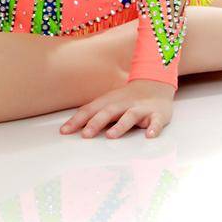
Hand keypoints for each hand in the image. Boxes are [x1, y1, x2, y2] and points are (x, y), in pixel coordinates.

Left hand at [60, 79, 175, 139]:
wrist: (155, 85)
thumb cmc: (126, 99)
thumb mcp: (108, 104)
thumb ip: (92, 115)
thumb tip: (69, 128)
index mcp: (109, 102)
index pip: (90, 110)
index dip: (77, 121)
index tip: (64, 132)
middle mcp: (123, 104)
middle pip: (108, 112)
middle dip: (96, 123)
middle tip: (85, 135)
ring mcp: (141, 109)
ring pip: (130, 116)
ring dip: (120, 126)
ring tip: (110, 136)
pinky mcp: (157, 115)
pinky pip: (156, 122)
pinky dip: (154, 128)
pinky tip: (149, 135)